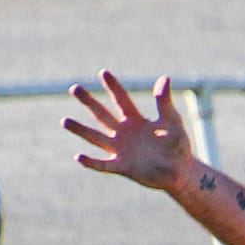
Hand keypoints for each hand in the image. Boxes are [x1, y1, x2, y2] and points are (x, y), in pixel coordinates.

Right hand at [63, 70, 192, 191]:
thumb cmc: (178, 146)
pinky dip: (92, 162)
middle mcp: (124, 133)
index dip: (113, 87)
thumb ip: (165, 103)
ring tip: (64, 121)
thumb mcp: (172, 122)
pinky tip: (79, 157)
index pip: (122, 100)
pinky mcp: (122, 167)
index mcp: (136, 120)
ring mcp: (121, 150)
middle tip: (74, 88)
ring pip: (97, 138)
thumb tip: (165, 78)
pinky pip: (104, 165)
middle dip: (89, 102)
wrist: (180, 172)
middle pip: (103, 115)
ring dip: (81, 130)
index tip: (103, 72)